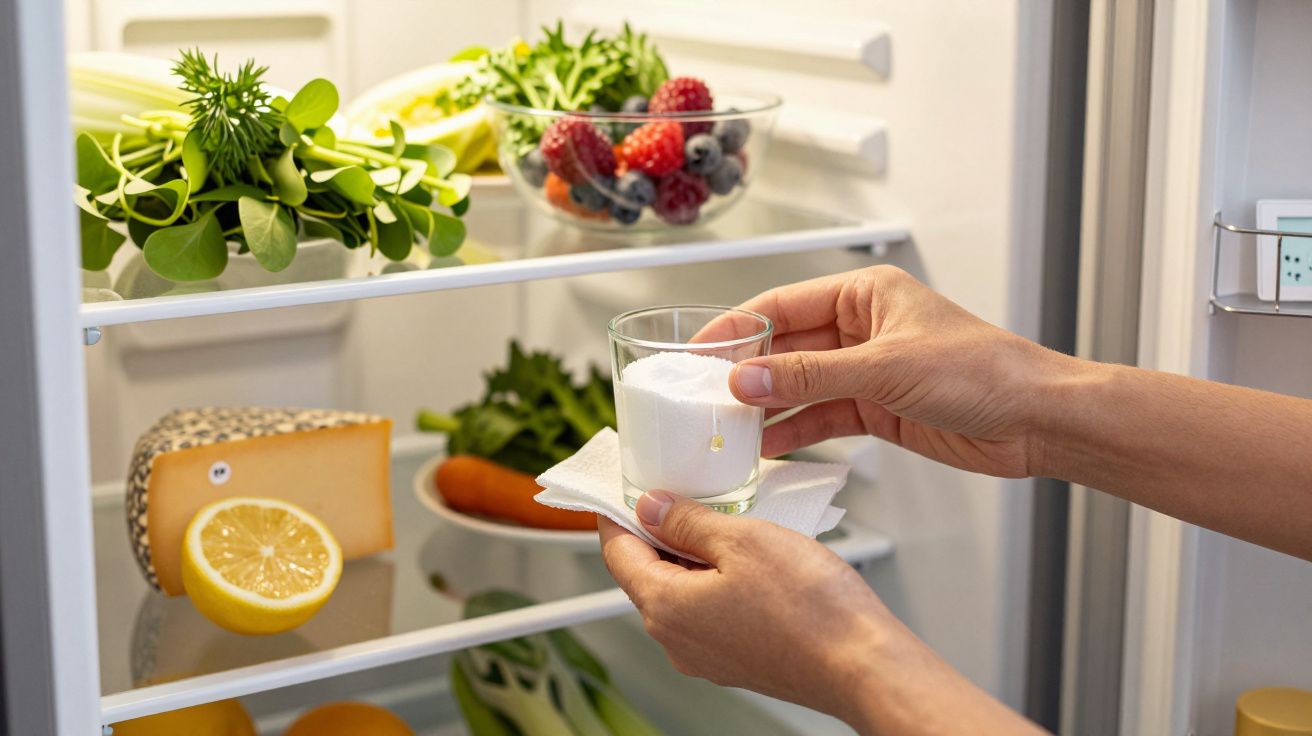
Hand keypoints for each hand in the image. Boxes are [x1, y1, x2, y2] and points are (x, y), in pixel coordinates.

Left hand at [599, 492, 1045, 733]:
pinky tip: (750, 558)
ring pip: (680, 592)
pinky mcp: (737, 660)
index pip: (616, 553)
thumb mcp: (741, 539)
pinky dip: (717, 580)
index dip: (617, 513)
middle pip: (646, 573)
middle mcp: (677, 640)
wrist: (863, 664)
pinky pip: (710, 612)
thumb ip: (686, 521)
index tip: (626, 488)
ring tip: (727, 521)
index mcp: (665, 608)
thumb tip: (651, 508)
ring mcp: (707, 655)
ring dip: (693, 555)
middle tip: (683, 493)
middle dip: (659, 531)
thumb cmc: (811, 609)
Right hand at [720, 265, 1072, 477]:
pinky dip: (794, 432)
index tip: (699, 354)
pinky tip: (766, 447)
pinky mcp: (877, 409)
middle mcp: (861, 328)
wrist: (1036, 420)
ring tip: (727, 430)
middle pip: (785, 348)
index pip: (781, 305)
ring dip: (766, 408)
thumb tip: (746, 379)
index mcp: (864, 294)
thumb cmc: (983, 371)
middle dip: (747, 374)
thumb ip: (809, 377)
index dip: (736, 328)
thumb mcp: (884, 368)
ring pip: (799, 387)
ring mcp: (867, 371)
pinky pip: (821, 418)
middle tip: (704, 399)